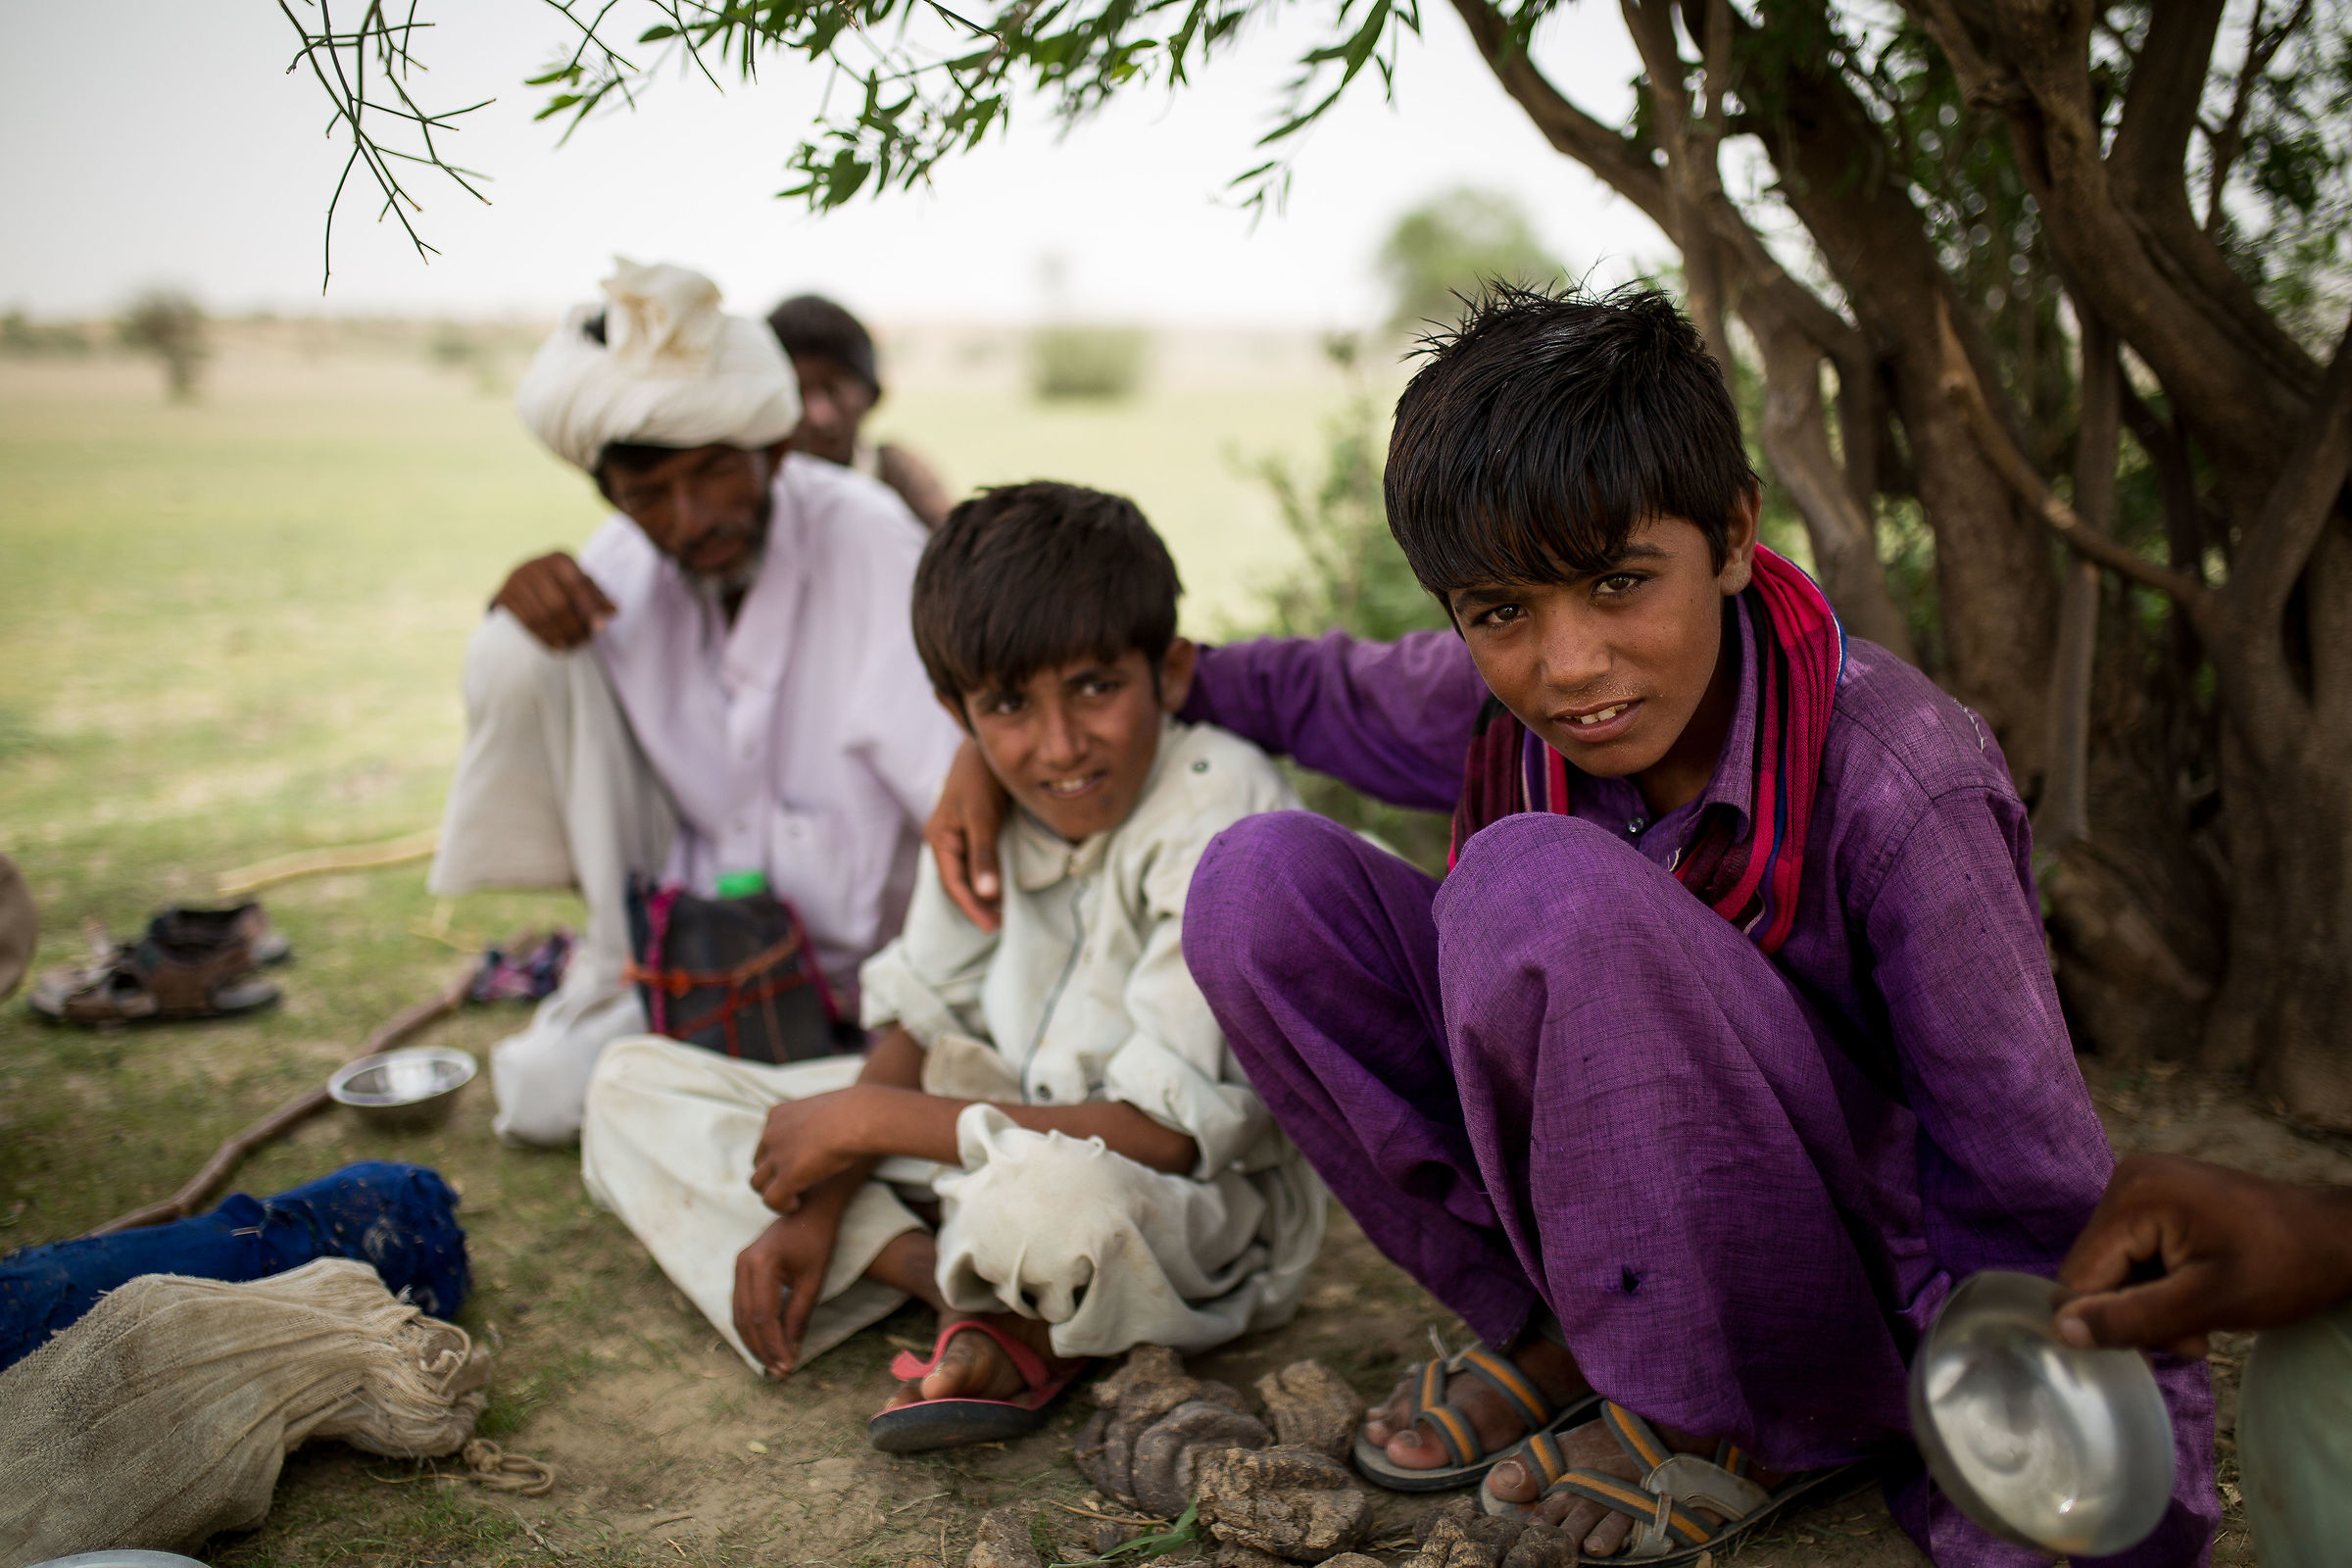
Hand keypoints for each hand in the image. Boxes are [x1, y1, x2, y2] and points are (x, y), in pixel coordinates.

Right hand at [491, 551, 615, 650]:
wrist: (524, 582)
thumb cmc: (562, 584)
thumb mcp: (581, 585)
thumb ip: (597, 597)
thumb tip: (613, 611)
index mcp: (559, 559)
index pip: (578, 585)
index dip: (590, 608)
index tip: (601, 628)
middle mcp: (536, 566)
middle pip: (559, 603)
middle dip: (575, 626)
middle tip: (587, 641)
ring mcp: (517, 580)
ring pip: (541, 615)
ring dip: (560, 634)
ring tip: (574, 646)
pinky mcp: (504, 596)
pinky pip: (526, 622)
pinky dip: (544, 637)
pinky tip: (557, 647)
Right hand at [732, 1208, 841, 1376]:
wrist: (810, 1208)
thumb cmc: (817, 1240)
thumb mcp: (813, 1281)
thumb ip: (798, 1316)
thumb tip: (791, 1352)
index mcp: (761, 1265)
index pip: (762, 1317)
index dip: (773, 1346)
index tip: (786, 1367)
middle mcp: (742, 1265)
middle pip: (745, 1319)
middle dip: (761, 1349)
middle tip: (778, 1372)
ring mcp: (739, 1265)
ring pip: (739, 1315)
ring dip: (753, 1341)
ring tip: (771, 1363)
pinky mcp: (742, 1269)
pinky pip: (741, 1304)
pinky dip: (751, 1327)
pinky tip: (764, 1343)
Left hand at [750, 1088, 874, 1213]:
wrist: (857, 1118)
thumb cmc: (854, 1110)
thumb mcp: (826, 1107)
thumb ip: (817, 1119)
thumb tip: (830, 1126)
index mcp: (778, 1114)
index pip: (766, 1142)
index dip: (779, 1157)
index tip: (798, 1164)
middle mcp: (771, 1134)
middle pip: (759, 1163)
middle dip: (773, 1176)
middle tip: (796, 1183)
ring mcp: (776, 1156)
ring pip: (758, 1183)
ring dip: (775, 1192)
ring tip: (795, 1196)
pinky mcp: (786, 1177)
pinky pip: (771, 1199)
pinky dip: (782, 1206)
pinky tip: (797, 1203)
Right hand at [925, 738, 1008, 931]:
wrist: (986, 743)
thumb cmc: (981, 776)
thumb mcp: (982, 816)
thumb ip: (983, 854)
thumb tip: (986, 895)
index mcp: (940, 838)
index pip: (953, 884)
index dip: (971, 908)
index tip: (992, 927)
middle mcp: (944, 839)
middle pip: (957, 882)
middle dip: (975, 906)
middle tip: (998, 926)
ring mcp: (956, 835)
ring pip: (965, 874)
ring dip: (980, 895)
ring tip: (1001, 913)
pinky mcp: (971, 829)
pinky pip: (974, 862)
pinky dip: (985, 878)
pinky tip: (998, 887)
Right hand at [2055, 1153, 2351, 1357]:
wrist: (2340, 1238)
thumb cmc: (2286, 1269)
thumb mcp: (2208, 1303)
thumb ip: (2131, 1318)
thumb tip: (2060, 1333)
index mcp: (2133, 1197)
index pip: (2080, 1276)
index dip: (2110, 1320)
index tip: (2170, 1342)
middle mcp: (2128, 1180)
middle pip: (2095, 1271)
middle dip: (2135, 1312)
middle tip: (2192, 1334)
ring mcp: (2142, 1184)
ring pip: (2114, 1267)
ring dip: (2149, 1304)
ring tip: (2200, 1318)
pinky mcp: (2158, 1196)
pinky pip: (2134, 1252)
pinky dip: (2159, 1283)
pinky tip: (2196, 1293)